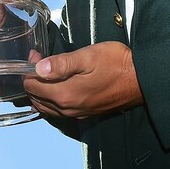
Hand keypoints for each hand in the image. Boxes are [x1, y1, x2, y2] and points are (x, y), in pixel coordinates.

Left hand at [24, 42, 143, 118]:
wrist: (141, 80)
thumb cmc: (116, 63)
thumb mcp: (88, 56)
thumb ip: (62, 63)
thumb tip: (38, 67)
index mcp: (65, 94)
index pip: (32, 86)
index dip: (28, 69)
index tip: (35, 54)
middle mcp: (67, 109)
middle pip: (36, 98)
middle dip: (31, 80)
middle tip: (38, 60)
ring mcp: (76, 113)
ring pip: (46, 107)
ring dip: (39, 92)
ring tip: (42, 74)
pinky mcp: (84, 114)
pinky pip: (58, 111)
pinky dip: (49, 101)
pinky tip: (53, 91)